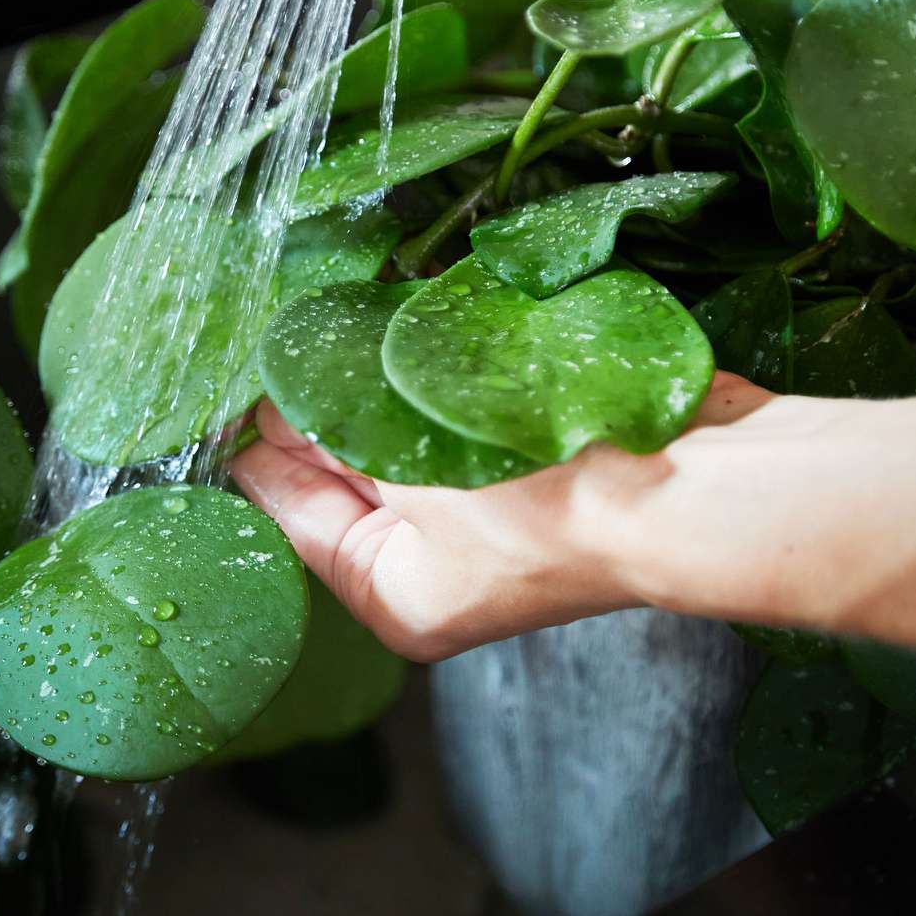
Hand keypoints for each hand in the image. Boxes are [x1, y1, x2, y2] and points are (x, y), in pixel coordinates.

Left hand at [232, 373, 776, 661]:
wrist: (692, 481)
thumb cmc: (548, 499)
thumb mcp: (411, 467)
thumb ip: (333, 429)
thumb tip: (276, 396)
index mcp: (393, 594)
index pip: (289, 508)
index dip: (253, 441)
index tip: (223, 377)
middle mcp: (433, 565)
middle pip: (340, 473)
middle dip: (312, 407)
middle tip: (272, 332)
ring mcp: (481, 515)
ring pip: (394, 437)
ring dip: (368, 384)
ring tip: (323, 321)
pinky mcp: (521, 463)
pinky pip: (444, 414)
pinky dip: (420, 377)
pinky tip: (393, 325)